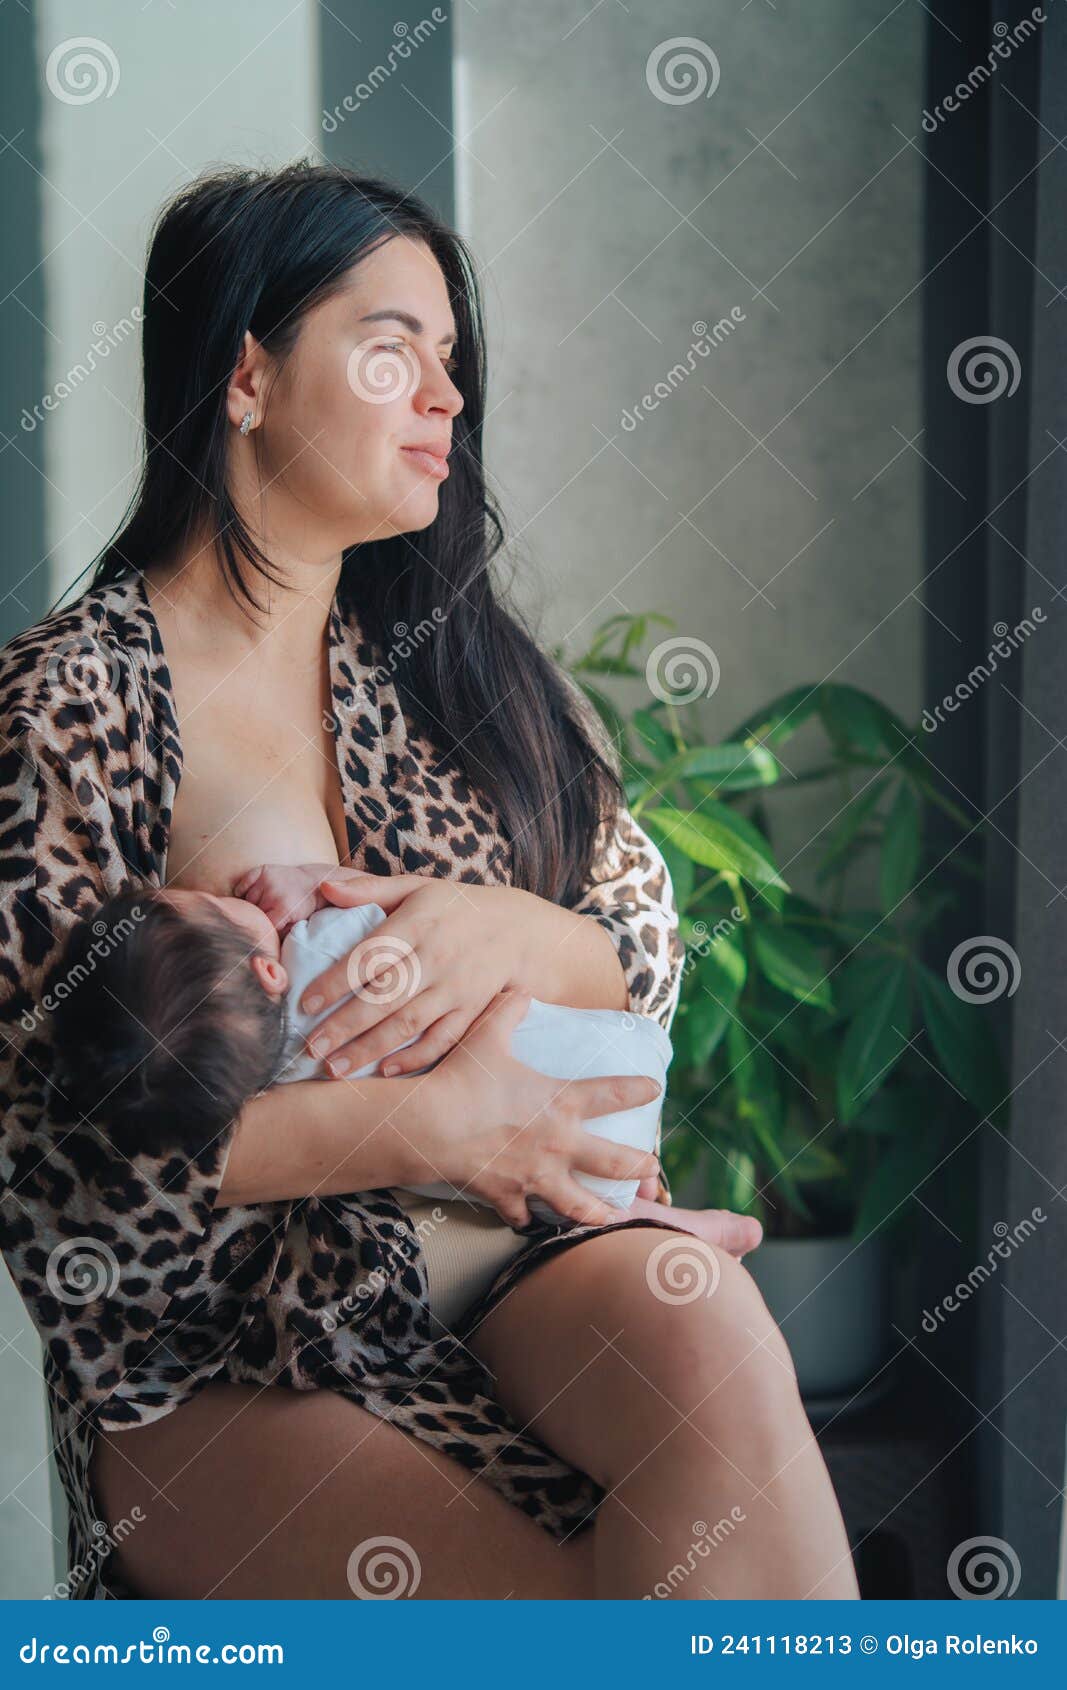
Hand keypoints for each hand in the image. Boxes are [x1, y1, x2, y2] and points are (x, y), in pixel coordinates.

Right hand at [232, 862, 336, 936]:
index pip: (264, 927)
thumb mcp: (297, 925)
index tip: (264, 932)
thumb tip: (261, 947)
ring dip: (252, 905)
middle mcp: (275, 892)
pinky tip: (254, 895)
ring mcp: (268, 879)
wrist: (314, 883)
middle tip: (267, 916)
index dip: (264, 931)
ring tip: (264, 905)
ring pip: (246, 900)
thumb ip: (280, 936)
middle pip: (254, 914)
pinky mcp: (263, 870)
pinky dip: (243, 891)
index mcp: (285, 908)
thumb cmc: (304, 908)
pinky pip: (242, 885)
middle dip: (258, 918)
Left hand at [298, 871, 533, 1078]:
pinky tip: (384, 1071)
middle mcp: (436, 956)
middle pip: (384, 996)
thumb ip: (369, 889)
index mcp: (417, 923)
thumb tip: (324, 889)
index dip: (335, 982)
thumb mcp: (416, 887)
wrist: (519, 929)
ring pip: (408, 1023)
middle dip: (344, 1025)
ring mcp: (456, 987)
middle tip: (310, 1049)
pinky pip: (442, 1039)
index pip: (369, 955)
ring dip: (370, 1048)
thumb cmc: (455, 908)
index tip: (305, 1005)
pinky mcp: (472, 1011)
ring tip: (335, 1070)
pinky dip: (415, 1057)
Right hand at [416, 987, 662, 1228]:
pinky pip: (523, 1215)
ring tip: (612, 1217)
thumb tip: (519, 990)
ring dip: (598, 1212)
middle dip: (639, 1167)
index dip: (638, 1090)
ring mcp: (535, 1176)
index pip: (613, 1094)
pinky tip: (530, 1220)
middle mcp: (558, 1144)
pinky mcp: (508, 1196)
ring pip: (579, 1205)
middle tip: (653, 1169)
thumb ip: (508, 1012)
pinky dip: (527, 1218)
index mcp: (561, 1102)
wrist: (431, 1126)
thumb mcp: (488, 1036)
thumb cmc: (462, 1079)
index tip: (655, 1090)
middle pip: (614, 1162)